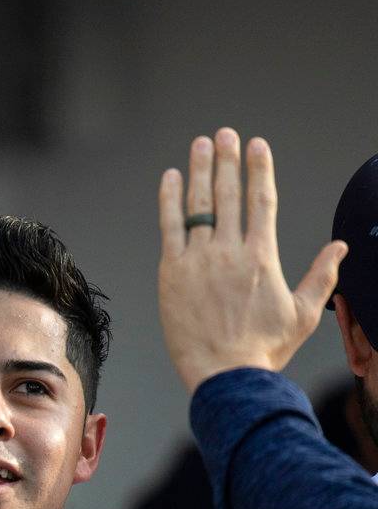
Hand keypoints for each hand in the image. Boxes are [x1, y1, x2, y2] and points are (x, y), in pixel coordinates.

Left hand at [158, 127, 347, 391]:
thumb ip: (322, 276)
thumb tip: (340, 246)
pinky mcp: (172, 273)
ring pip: (199, 205)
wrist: (225, 375)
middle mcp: (230, 252)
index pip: (262, 200)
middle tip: (225, 134)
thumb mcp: (304, 314)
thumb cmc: (264, 350)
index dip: (259, 169)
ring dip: (199, 171)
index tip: (256, 145)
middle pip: (229, 194)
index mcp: (263, 257)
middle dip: (227, 160)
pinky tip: (170, 178)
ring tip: (200, 145)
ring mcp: (199, 260)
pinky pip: (169, 227)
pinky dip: (169, 200)